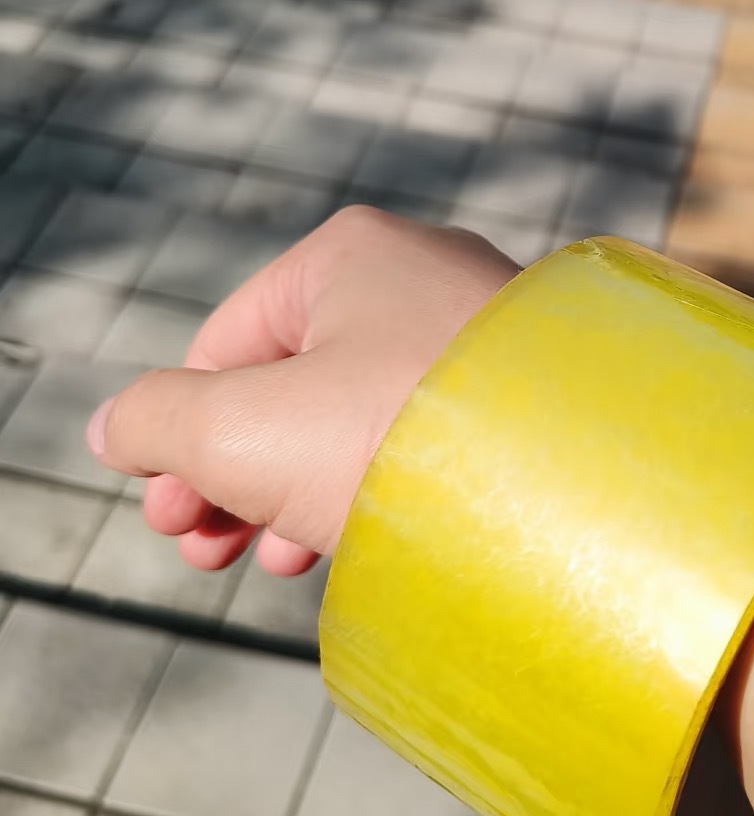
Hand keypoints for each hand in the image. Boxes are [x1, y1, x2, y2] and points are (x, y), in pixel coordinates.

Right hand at [86, 207, 517, 577]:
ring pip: (362, 415)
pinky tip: (360, 546)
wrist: (572, 481)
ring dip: (301, 491)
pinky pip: (434, 437)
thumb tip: (119, 427)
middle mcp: (427, 275)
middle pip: (295, 382)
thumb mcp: (241, 431)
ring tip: (277, 560)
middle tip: (206, 552)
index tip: (170, 521)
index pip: (227, 344)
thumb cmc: (397, 437)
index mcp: (351, 255)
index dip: (181, 436)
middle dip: (237, 473)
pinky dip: (384, 486)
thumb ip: (161, 423)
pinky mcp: (535, 394)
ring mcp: (489, 335)